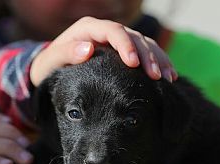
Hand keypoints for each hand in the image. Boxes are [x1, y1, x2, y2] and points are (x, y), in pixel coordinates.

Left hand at [30, 16, 175, 85]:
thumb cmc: (50, 68)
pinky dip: (159, 63)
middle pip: (134, 37)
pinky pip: (147, 54)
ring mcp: (117, 41)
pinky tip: (169, 77)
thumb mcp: (51, 63)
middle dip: (148, 56)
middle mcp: (106, 31)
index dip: (125, 45)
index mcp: (89, 28)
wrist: (53, 73)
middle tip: (156, 76)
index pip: (113, 31)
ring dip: (158, 60)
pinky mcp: (125, 52)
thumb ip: (66, 54)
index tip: (133, 64)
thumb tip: (87, 49)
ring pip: (145, 44)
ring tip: (168, 78)